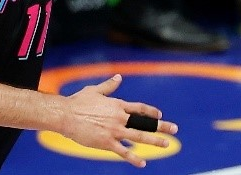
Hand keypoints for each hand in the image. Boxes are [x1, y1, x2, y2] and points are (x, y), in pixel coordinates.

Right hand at [59, 74, 175, 167]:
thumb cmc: (78, 102)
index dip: (150, 112)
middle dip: (161, 126)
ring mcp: (114, 131)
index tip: (159, 115)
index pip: (140, 108)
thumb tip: (118, 77)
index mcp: (118, 104)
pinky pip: (123, 152)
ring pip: (139, 137)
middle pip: (144, 122)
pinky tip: (143, 163)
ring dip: (154, 141)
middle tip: (175, 129)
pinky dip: (134, 158)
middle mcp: (120, 117)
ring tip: (166, 144)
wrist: (65, 115)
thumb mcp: (95, 90)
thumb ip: (109, 85)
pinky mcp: (106, 143)